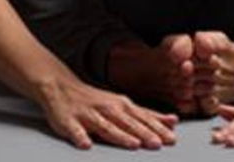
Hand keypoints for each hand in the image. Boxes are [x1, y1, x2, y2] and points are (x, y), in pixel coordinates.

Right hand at [36, 77, 178, 149]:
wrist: (60, 87)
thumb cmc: (95, 101)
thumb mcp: (123, 105)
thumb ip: (146, 115)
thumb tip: (173, 122)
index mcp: (121, 106)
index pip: (143, 118)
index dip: (158, 128)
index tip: (171, 137)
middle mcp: (107, 109)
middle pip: (128, 123)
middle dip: (144, 133)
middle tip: (158, 144)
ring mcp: (88, 115)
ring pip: (106, 127)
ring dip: (120, 136)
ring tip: (133, 145)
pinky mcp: (69, 122)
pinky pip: (75, 130)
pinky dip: (80, 137)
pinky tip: (85, 144)